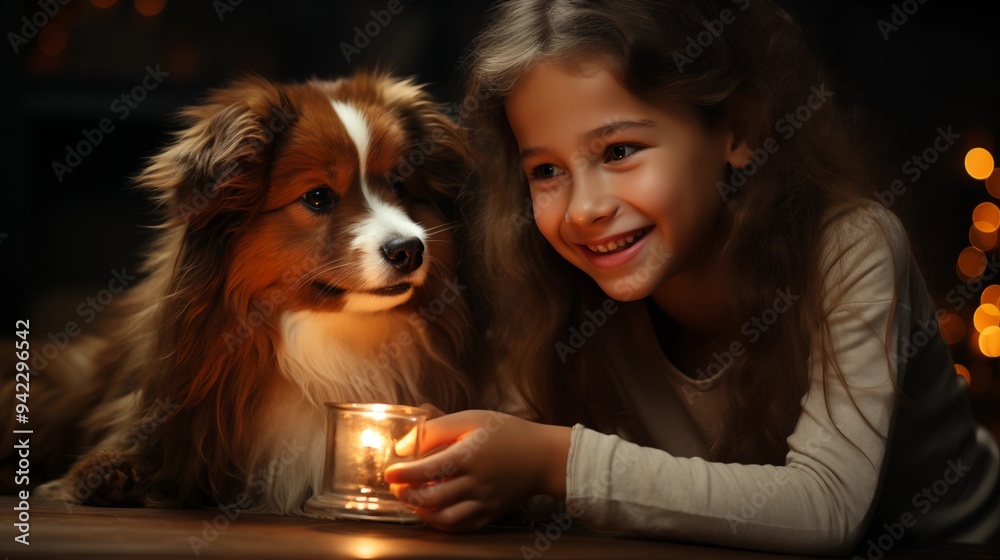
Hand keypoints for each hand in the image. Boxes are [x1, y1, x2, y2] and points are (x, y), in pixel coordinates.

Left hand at [384, 409, 569, 531]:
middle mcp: (475, 483)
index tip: (389, 473)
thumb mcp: (472, 419)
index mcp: (469, 456)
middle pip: (430, 498)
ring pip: (443, 517)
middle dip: (406, 495)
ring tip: (411, 502)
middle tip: (397, 488)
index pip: (426, 470)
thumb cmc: (507, 433)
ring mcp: (484, 502)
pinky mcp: (490, 514)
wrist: (543, 457)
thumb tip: (405, 446)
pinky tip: (432, 513)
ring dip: (420, 512)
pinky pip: (460, 526)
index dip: (402, 474)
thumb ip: (437, 429)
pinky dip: (441, 523)